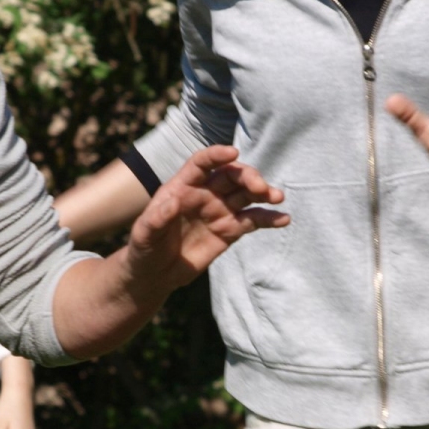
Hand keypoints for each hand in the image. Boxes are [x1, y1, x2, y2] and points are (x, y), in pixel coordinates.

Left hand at [50, 146, 287, 358]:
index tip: (233, 153)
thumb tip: (172, 203)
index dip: (217, 155)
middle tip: (261, 187)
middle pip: (231, 176)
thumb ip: (157, 217)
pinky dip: (268, 219)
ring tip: (277, 198)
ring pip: (246, 195)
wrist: (154, 274)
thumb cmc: (144, 249)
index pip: (202, 164)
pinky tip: (284, 220)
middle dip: (248, 177)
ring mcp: (219, 211)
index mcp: (182, 187)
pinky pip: (252, 220)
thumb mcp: (144, 234)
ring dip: (263, 193)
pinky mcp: (230, 231)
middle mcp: (205, 194)